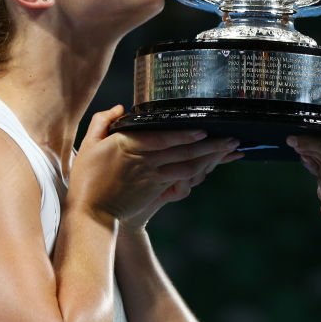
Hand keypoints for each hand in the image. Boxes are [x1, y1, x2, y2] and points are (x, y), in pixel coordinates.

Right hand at [69, 106, 241, 228]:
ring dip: (212, 158)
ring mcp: (153, 176)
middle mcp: (144, 161)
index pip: (161, 138)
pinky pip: (183, 178)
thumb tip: (119, 108)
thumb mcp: (88, 145)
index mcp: (127, 145)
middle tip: (233, 137)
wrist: (92, 213)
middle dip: (211, 145)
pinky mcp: (158, 189)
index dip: (183, 135)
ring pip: (188, 166)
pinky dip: (201, 171)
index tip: (203, 129)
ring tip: (231, 149)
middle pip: (183, 151)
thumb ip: (102, 122)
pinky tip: (214, 164)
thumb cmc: (87, 178)